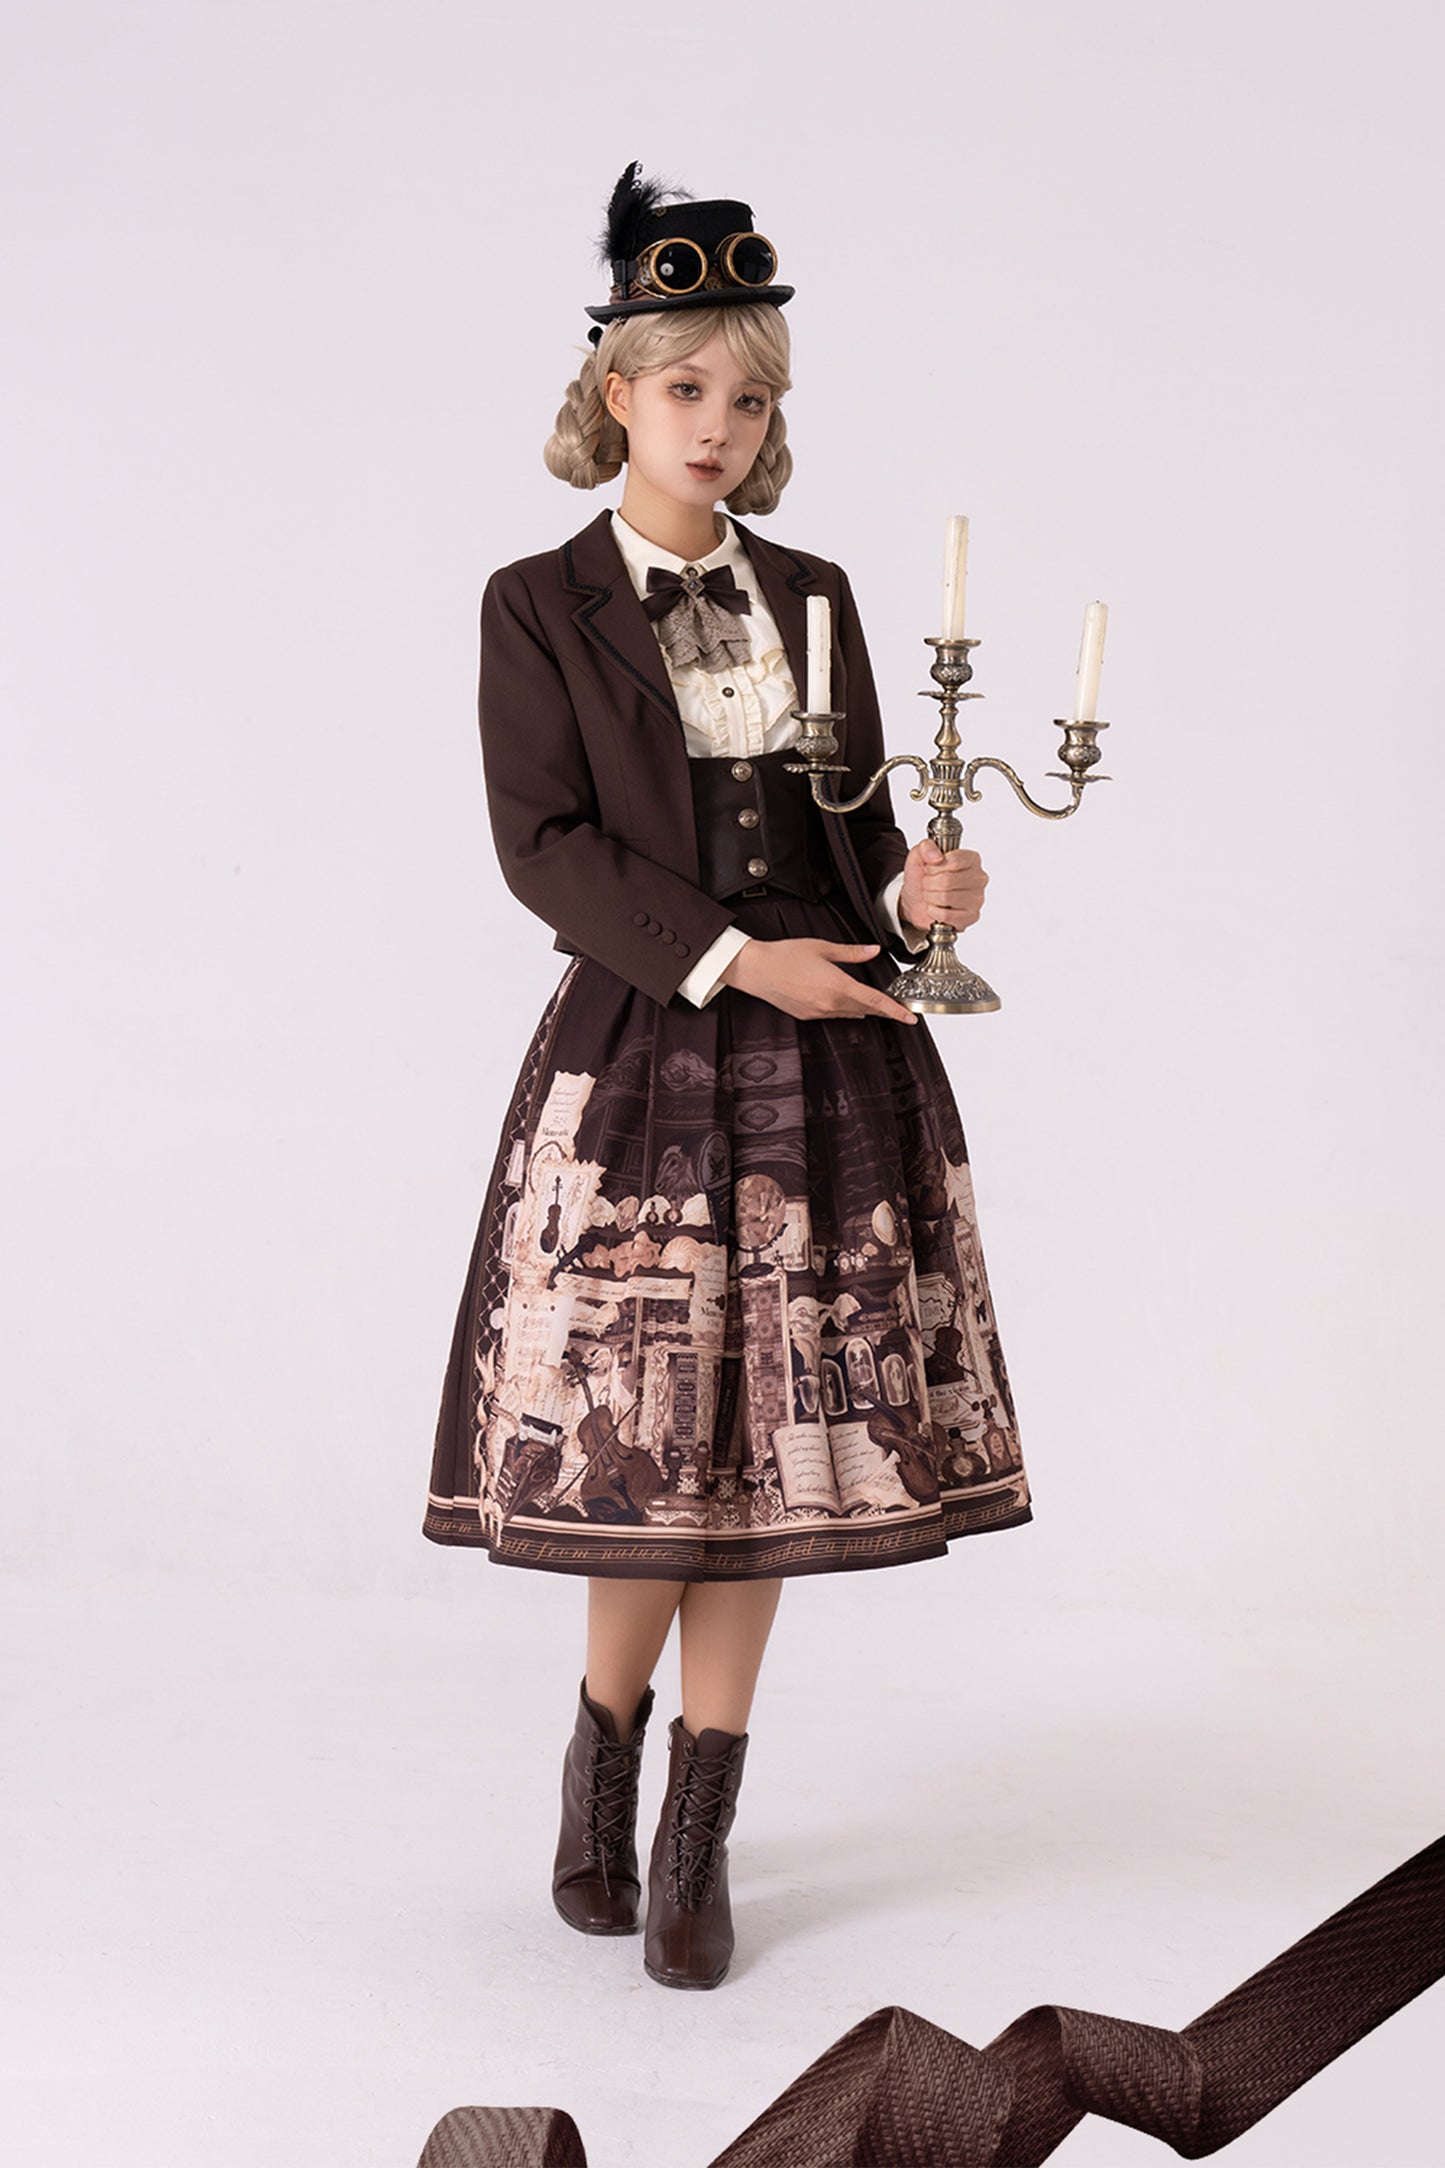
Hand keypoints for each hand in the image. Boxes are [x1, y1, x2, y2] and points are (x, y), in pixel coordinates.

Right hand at [719, 937, 918, 1023]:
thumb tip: (873, 951)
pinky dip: (845, 1010)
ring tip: (877, 1006)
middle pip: (865, 1010)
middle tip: (897, 1008)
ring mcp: (818, 1012)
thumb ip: (852, 953)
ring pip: (850, 1014)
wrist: (756, 970)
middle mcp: (830, 1004)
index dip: (895, 1011)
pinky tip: (849, 1005)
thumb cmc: (785, 955)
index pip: (875, 1002)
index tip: (910, 1017)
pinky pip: (834, 1015)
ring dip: (864, 1010)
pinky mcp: (807, 1015)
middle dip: (882, 1009)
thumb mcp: (823, 947)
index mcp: (838, 986)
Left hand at [898, 837, 987, 936]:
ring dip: (930, 897)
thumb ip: (926, 847)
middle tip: (928, 884)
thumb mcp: (919, 854)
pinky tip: (936, 907)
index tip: (930, 869)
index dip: (935, 867)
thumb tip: (936, 857)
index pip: (954, 861)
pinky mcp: (971, 917)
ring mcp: (977, 899)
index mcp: (972, 859)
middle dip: (929, 883)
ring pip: (946, 897)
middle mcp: (979, 878)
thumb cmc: (923, 877)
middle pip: (948, 880)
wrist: (916, 900)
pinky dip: (934, 912)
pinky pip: (946, 915)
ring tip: (931, 895)